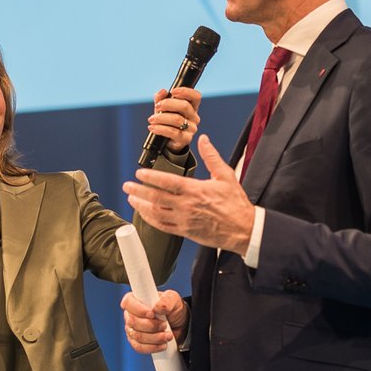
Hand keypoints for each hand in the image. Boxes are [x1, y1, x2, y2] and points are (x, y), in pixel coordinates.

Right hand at [121, 289, 188, 353]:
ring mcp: (132, 329)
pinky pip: (139, 347)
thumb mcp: (174, 299)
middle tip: (165, 325)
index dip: (138, 309)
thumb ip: (167, 300)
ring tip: (168, 335)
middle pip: (132, 322)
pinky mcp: (136, 342)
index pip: (128, 302)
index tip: (152, 314)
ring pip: (137, 336)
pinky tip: (163, 344)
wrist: (180, 325)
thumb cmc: (173, 309)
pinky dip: (153, 347)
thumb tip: (158, 307)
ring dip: (155, 337)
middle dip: (151, 325)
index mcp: (136, 299)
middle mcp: (131, 314)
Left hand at [124, 134, 255, 254]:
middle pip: (156, 198)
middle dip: (139, 191)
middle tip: (127, 185)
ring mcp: (185, 220)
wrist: (244, 229)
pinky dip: (151, 219)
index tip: (139, 173)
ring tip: (131, 198)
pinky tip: (144, 213)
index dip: (150, 177)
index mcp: (196, 190)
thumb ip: (211, 157)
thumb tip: (203, 138)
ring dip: (141, 205)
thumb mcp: (226, 176)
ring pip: (157, 213)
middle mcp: (187, 206)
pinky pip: (163, 226)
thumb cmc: (236, 203)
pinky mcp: (185, 232)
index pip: (167, 182)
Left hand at [148, 87, 201, 152]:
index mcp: (192, 107)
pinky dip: (160, 129)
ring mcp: (191, 129)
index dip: (186, 92)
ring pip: (177, 119)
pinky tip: (152, 127)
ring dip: (161, 118)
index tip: (173, 91)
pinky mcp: (185, 139)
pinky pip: (173, 132)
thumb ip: (161, 99)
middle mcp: (194, 117)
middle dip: (168, 104)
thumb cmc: (166, 122)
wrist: (166, 142)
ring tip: (151, 119)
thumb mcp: (162, 109)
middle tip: (157, 106)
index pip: (196, 96)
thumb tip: (162, 91)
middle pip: (185, 106)